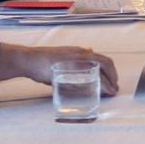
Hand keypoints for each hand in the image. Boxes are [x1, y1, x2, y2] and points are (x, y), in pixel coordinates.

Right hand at [0, 44, 118, 95]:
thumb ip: (72, 68)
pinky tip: (103, 90)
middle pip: (106, 62)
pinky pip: (92, 75)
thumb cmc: (42, 62)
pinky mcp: (73, 67)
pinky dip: (102, 83)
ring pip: (102, 68)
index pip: (102, 59)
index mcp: (80, 52)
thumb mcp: (62, 62)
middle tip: (114, 88)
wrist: (29, 59)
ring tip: (112, 90)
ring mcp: (78, 59)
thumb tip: (81, 77)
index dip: (110, 70)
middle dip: (113, 76)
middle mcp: (82, 53)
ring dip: (110, 81)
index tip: (112, 80)